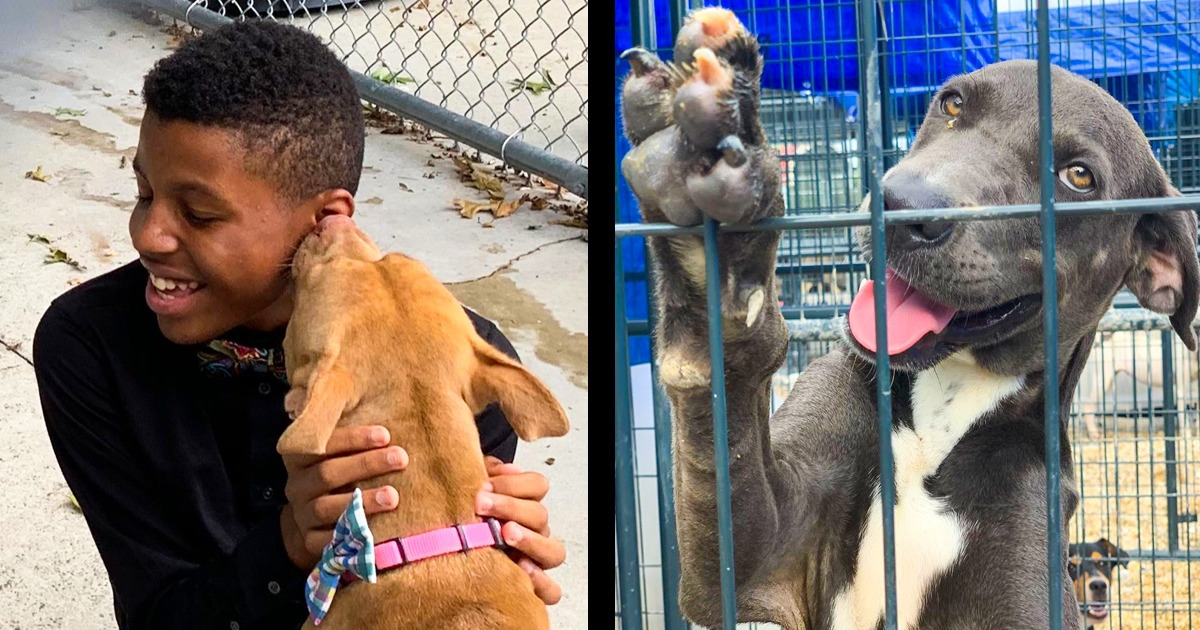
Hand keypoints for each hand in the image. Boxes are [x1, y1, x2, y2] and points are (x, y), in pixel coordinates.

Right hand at [279, 425, 407, 569]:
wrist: (310, 522)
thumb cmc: (337, 474)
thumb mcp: (337, 452)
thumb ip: (352, 433)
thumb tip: (384, 402)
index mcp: (301, 457)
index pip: (322, 443)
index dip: (354, 438)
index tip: (385, 434)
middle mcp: (297, 485)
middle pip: (328, 473)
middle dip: (366, 464)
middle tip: (400, 458)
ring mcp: (302, 515)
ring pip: (327, 507)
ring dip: (362, 501)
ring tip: (393, 496)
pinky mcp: (310, 541)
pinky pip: (327, 541)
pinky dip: (350, 535)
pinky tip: (375, 530)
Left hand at [475, 456, 565, 604]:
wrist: (444, 559)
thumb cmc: (463, 522)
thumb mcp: (469, 492)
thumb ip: (482, 475)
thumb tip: (494, 468)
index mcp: (523, 505)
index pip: (537, 485)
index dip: (514, 482)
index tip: (485, 484)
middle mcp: (535, 531)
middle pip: (540, 514)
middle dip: (510, 506)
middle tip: (482, 504)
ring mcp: (537, 560)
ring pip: (554, 551)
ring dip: (530, 539)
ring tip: (505, 534)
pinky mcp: (534, 589)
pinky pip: (551, 590)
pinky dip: (541, 582)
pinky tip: (520, 571)